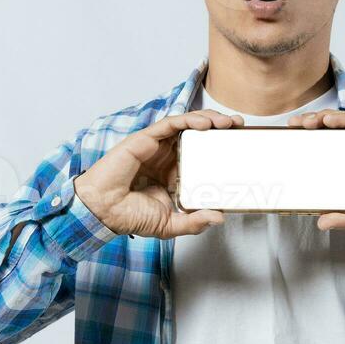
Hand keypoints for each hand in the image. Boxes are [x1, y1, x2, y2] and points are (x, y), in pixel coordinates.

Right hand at [73, 110, 244, 237]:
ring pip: (186, 125)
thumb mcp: (170, 224)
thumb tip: (219, 218)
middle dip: (220, 128)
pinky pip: (171, 123)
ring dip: (209, 119)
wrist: (104, 210)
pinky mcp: (145, 138)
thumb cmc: (129, 216)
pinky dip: (189, 119)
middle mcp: (166, 158)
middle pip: (197, 136)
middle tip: (240, 128)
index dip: (219, 150)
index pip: (201, 156)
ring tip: (227, 122)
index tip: (238, 148)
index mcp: (173, 175)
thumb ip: (194, 222)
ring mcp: (156, 147)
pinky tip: (206, 122)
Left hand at [287, 109, 344, 233]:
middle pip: (334, 135)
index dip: (313, 149)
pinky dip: (344, 120)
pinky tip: (328, 120)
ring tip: (304, 122)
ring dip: (323, 120)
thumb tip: (321, 222)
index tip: (291, 148)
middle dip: (311, 129)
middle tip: (290, 128)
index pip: (331, 154)